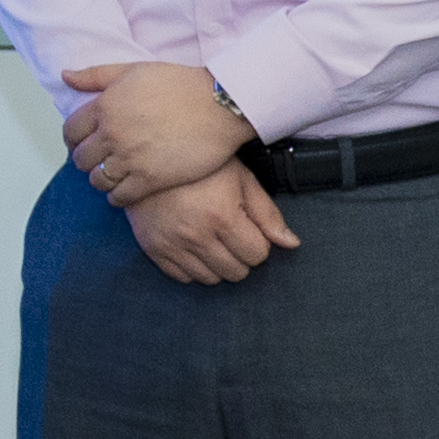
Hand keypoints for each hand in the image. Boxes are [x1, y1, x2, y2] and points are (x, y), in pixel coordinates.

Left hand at [63, 63, 247, 209]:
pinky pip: (119, 197)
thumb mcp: (133, 70)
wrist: (220, 105)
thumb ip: (96, 75)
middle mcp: (111, 133)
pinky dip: (117, 197)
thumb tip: (66, 76)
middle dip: (87, 160)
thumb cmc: (181, 85)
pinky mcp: (150, 179)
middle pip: (81, 158)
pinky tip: (124, 192)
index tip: (83, 143)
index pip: (71, 131)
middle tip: (99, 161)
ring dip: (101, 180)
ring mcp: (130, 158)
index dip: (74, 139)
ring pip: (97, 180)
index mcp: (104, 106)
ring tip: (112, 177)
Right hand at [124, 166, 300, 286]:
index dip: (257, 241)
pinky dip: (193, 267)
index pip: (257, 254)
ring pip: (211, 279)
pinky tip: (193, 246)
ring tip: (211, 239)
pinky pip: (183, 278)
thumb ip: (267, 213)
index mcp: (222, 216)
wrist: (148, 158)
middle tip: (230, 233)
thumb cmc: (199, 166)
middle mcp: (196, 235)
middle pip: (236, 272)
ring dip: (217, 264)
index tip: (246, 226)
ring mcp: (172, 245)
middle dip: (240, 255)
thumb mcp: (240, 179)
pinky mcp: (153, 250)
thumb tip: (291, 243)